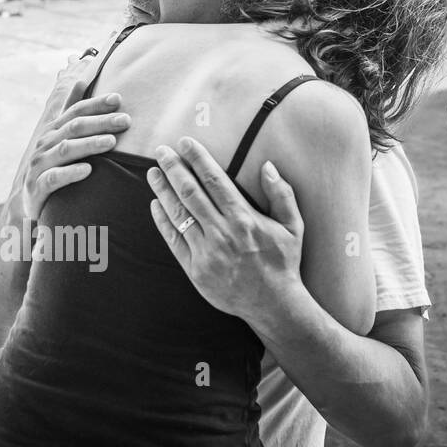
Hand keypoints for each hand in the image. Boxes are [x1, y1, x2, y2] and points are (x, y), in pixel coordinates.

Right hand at [22, 80, 129, 220]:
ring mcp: (39, 166)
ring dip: (89, 144)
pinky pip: (53, 179)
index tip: (118, 99)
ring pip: (65, 151)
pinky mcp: (36, 189)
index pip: (75, 112)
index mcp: (52, 132)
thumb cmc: (53, 167)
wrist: (32, 202)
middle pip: (74, 128)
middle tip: (126, 121)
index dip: (96, 104)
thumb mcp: (60, 138)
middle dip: (100, 123)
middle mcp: (45, 145)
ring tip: (111, 142)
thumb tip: (81, 79)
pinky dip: (70, 173)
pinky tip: (87, 170)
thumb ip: (69, 110)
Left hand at [146, 137, 305, 320]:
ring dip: (162, 190)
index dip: (197, 159)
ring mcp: (206, 252)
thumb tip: (267, 166)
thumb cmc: (283, 262)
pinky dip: (163, 221)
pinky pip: (173, 240)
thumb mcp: (293, 226)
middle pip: (190, 193)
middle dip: (173, 168)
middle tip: (161, 151)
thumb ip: (281, 194)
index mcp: (244, 218)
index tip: (185, 142)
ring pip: (178, 214)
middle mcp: (222, 233)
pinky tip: (155, 205)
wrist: (273, 304)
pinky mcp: (195, 269)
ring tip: (152, 172)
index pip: (214, 180)